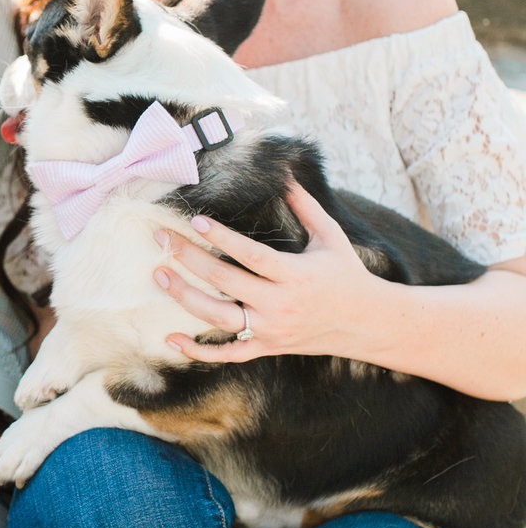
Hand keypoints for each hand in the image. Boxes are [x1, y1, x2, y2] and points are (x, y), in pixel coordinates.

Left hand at [153, 183, 383, 363]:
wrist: (367, 323)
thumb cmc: (345, 274)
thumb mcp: (329, 236)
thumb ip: (304, 206)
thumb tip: (284, 172)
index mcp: (295, 274)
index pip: (250, 254)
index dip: (221, 238)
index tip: (195, 220)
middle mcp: (280, 304)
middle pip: (225, 282)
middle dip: (188, 258)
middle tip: (160, 239)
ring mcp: (270, 329)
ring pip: (218, 318)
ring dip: (184, 297)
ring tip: (160, 275)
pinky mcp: (266, 347)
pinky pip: (227, 354)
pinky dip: (198, 351)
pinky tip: (170, 338)